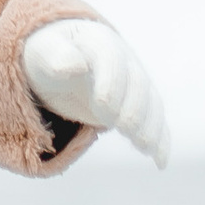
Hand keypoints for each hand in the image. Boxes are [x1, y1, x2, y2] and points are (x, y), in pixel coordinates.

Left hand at [21, 18, 171, 170]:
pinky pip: (154, 122)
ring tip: (142, 146)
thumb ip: (56, 57)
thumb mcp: (44, 53)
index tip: (103, 104)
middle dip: (132, 107)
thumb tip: (72, 66)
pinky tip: (160, 162)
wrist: (64, 58)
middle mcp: (125, 60)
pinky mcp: (140, 105)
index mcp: (100, 42)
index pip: (111, 59)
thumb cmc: (49, 57)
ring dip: (149, 125)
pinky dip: (161, 140)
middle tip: (125, 128)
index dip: (110, 81)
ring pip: (149, 104)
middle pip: (136, 84)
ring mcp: (136, 82)